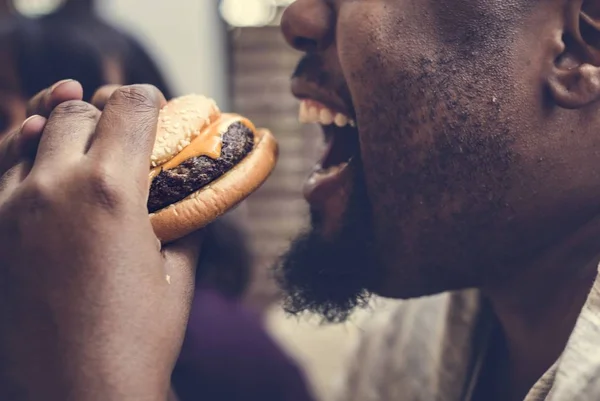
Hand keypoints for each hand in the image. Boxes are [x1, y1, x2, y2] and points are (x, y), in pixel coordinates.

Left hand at [0, 81, 202, 400]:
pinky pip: (1, 170)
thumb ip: (188, 223)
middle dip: (105, 114)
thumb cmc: (138, 340)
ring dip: (61, 130)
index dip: (148, 99)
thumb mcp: (178, 276)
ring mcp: (12, 207)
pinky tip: (37, 162)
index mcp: (114, 191)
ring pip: (31, 132)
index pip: (130, 107)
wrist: (76, 394)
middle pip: (77, 112)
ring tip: (80, 144)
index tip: (155, 105)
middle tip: (122, 134)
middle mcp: (56, 186)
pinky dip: (21, 155)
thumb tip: (197, 196)